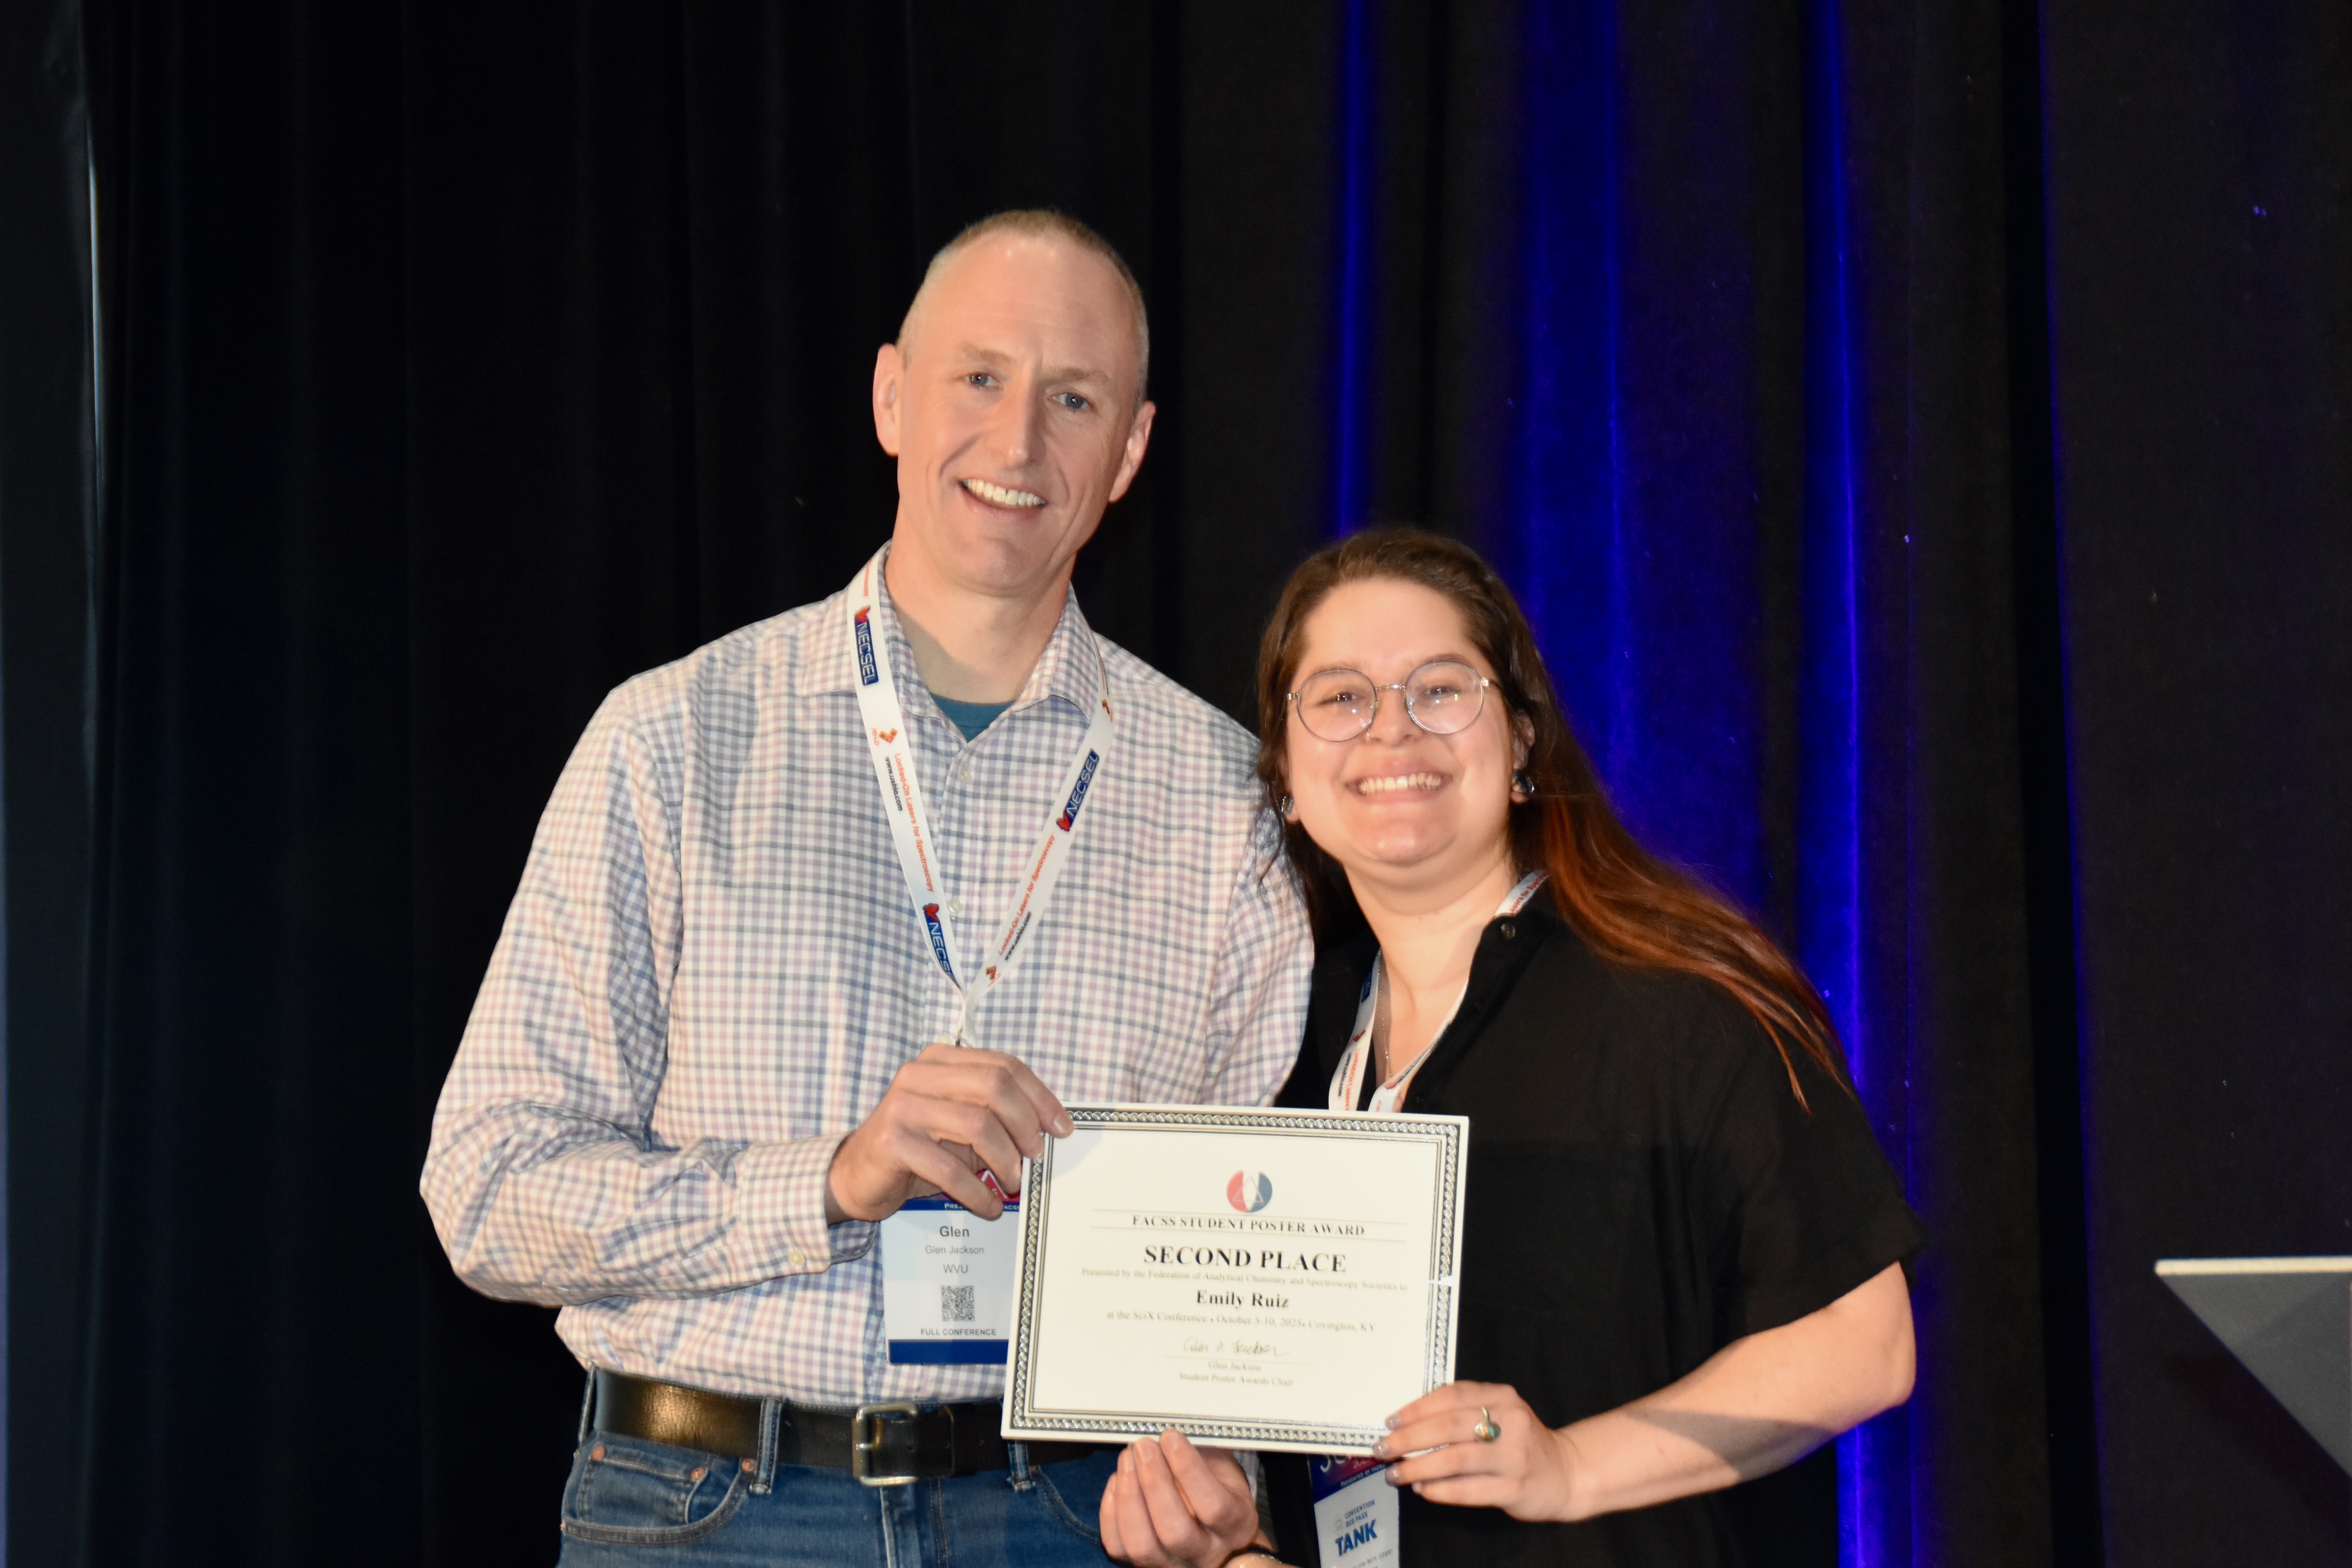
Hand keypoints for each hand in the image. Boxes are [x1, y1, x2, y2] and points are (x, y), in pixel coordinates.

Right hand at [823, 1043, 1071, 1222]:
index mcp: (941, 1060)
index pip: (1004, 1066)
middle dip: (1025, 1124)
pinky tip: (988, 1206)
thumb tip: (1047, 1131)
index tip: (1061, 1128)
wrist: (855, 1176)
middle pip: (994, 1086)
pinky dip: (977, 1191)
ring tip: (1012, 1183)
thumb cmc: (917, 1149)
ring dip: (1004, 1160)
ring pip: (977, 1124)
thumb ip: (995, 1116)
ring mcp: (903, 1105)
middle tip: (1036, 1156)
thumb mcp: (959, 1124)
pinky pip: (949, 1168)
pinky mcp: (893, 1141)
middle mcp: (920, 1074)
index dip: (1040, 1096)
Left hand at [1099, 1428, 1270, 1566]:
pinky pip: (1119, 1547)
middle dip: (1154, 1482)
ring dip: (1130, 1497)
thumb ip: (1201, 1454)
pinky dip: (1112, 1512)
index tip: (1170, 1437)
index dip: (1188, 1469)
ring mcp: (1172, 1564)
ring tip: (1128, 1459)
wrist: (1214, 1527)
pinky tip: (1118, 1481)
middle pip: (1175, 1531)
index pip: (1213, 1507)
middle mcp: (1206, 1554)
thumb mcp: (1223, 1467)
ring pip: (1143, 1546)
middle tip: (1143, 1446)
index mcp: (1235, 1526)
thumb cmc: (1218, 1489)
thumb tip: (1167, 1433)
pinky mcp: (1142, 1565)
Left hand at [1376, 1381, 1579, 1520]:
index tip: (1390, 1421)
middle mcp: (1511, 1422)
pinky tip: (1423, 1490)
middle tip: (1383, 1449)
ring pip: (1455, 1459)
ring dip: (1418, 1467)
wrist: (1566, 1473)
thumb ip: (1464, 1412)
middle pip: (1449, 1426)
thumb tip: (1408, 1423)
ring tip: (1396, 1473)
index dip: (1416, 1408)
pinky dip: (1440, 1490)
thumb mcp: (1500, 1414)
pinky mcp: (1514, 1488)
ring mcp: (1514, 1456)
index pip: (1451, 1395)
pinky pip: (1468, 1489)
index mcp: (1502, 1397)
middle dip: (1409, 1438)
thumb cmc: (1520, 1442)